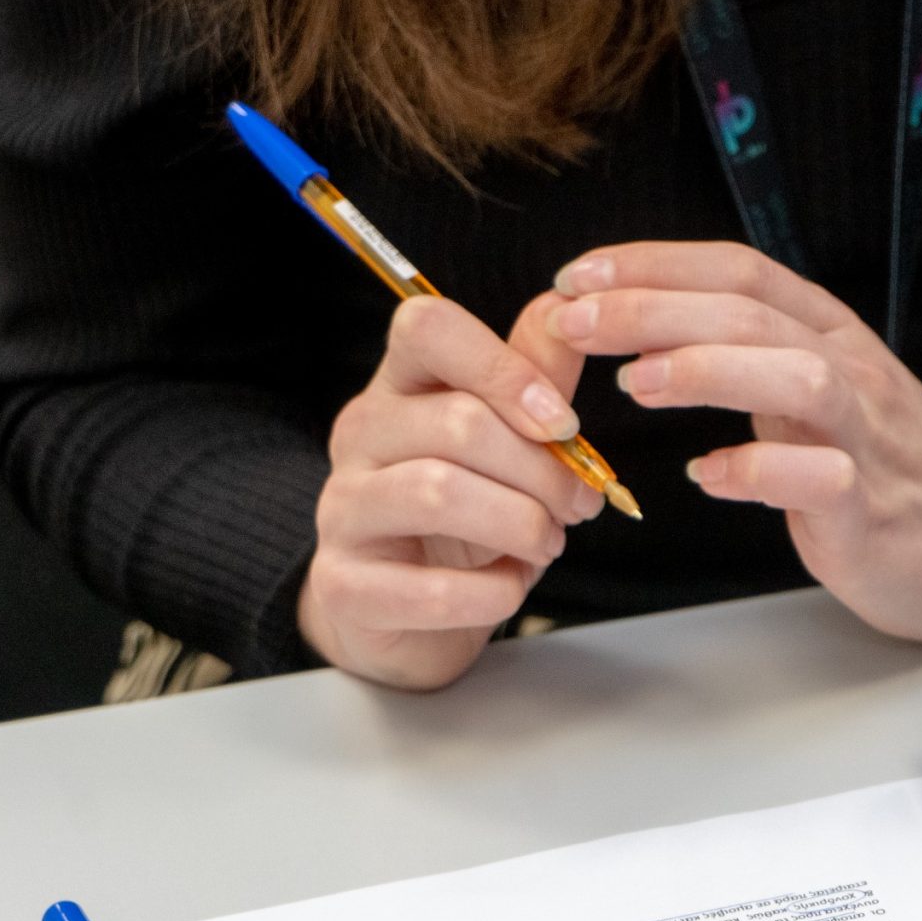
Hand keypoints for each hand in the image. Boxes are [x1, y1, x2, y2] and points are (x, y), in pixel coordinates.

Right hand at [301, 295, 605, 689]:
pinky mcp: (341, 584)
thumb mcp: (508, 440)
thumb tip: (569, 307)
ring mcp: (341, 508)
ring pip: (437, 493)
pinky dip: (491, 592)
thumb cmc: (467, 516)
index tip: (563, 423)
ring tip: (546, 544)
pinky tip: (507, 587)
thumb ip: (535, 376)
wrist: (409, 613)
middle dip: (542, 471)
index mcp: (400, 385)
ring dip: (520, 524)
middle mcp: (360, 434)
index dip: (504, 366)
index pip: (427, 327)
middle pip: (457, 421)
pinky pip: (428, 588)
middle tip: (579, 505)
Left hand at [548, 241, 921, 640]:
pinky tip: (707, 476)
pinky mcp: (870, 507)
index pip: (738, 270)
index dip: (656, 263)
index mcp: (825, 330)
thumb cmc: (879, 459)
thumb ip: (741, 352)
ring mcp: (866, 436)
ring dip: (709, 370)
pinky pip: (819, 479)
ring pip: (797, 378)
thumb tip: (639, 327)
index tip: (578, 273)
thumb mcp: (810, 385)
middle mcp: (849, 369)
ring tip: (634, 383)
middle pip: (752, 314)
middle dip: (654, 309)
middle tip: (574, 319)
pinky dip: (759, 473)